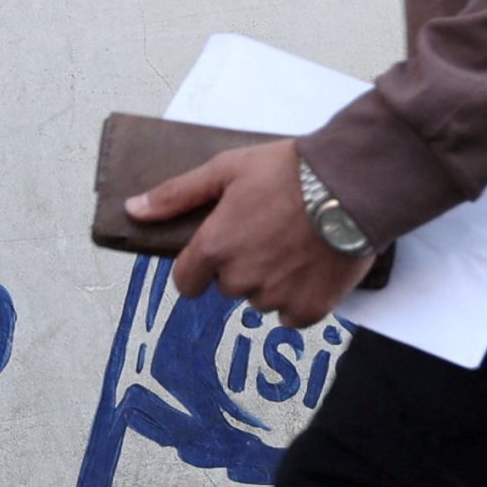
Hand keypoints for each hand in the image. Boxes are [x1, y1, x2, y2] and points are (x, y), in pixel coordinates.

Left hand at [129, 137, 370, 328]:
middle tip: (265, 234)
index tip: (210, 258)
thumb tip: (133, 210)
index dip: (195, 271)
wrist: (352, 184)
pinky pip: (293, 316)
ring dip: (271, 282)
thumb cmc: (287, 171)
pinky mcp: (312, 308)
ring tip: (294, 246)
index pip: (185, 282)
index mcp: (214, 247)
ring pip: (261, 301)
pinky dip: (300, 299)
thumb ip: (176, 195)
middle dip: (240, 266)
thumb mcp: (224, 170)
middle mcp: (241, 279)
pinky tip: (311, 269)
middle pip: (228, 287)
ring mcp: (277, 296)